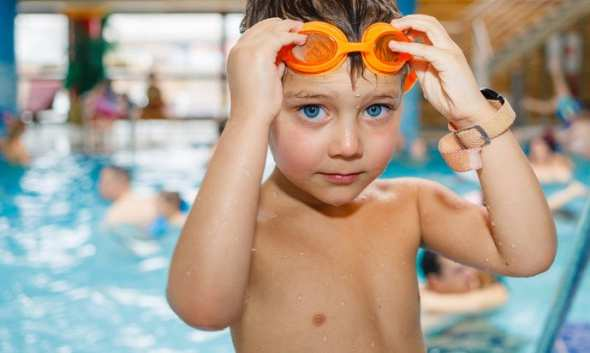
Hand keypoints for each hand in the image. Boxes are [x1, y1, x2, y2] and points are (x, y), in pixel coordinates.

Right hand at [227, 18, 306, 124]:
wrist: (250, 117)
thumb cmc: (257, 106)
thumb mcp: (263, 81)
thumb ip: (270, 68)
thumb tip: (281, 61)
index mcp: (236, 56)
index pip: (254, 34)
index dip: (271, 30)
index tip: (286, 31)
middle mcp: (238, 50)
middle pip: (261, 27)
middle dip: (280, 25)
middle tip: (297, 26)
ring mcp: (246, 50)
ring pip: (270, 29)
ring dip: (288, 27)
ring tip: (301, 30)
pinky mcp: (258, 53)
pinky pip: (279, 37)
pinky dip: (292, 36)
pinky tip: (301, 40)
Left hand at [389, 15, 495, 129]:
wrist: (465, 112)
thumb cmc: (448, 97)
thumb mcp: (426, 77)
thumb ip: (418, 65)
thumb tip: (404, 55)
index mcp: (444, 50)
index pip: (428, 28)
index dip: (411, 25)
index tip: (394, 28)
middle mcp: (449, 47)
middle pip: (430, 22)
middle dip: (409, 19)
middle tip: (393, 23)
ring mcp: (450, 52)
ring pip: (430, 27)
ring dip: (409, 24)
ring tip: (394, 28)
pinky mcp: (449, 61)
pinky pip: (425, 49)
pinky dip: (408, 46)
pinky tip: (395, 47)